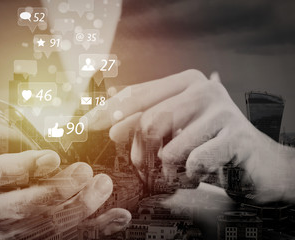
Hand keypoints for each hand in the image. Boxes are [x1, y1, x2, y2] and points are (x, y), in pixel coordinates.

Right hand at [0, 104, 130, 237]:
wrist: (15, 183)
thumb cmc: (7, 155)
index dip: (22, 167)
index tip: (52, 157)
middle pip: (22, 208)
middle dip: (56, 190)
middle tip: (85, 172)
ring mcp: (15, 228)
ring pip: (47, 227)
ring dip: (80, 207)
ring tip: (103, 186)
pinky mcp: (39, 238)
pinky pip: (70, 237)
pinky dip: (98, 227)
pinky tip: (118, 217)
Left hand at [84, 69, 294, 202]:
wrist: (256, 163)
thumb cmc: (208, 143)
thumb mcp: (175, 128)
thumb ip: (146, 121)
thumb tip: (110, 127)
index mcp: (185, 81)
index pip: (137, 94)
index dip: (109, 111)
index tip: (86, 127)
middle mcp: (203, 90)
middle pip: (150, 121)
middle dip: (140, 153)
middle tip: (141, 169)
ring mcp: (222, 112)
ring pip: (170, 147)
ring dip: (167, 171)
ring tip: (176, 175)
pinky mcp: (237, 138)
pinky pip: (195, 163)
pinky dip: (190, 178)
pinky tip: (197, 177)